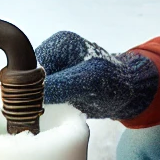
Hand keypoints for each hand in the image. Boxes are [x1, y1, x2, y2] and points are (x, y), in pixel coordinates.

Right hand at [36, 31, 158, 119]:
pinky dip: (42, 106)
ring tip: (43, 116)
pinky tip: (48, 115)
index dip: (26, 87)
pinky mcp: (58, 82)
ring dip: (35, 103)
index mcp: (60, 43)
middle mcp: (54, 52)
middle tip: (37, 114)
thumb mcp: (90, 82)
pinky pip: (40, 95)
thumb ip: (62, 85)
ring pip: (31, 88)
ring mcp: (56, 67)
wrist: (132, 93)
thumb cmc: (117, 83)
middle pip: (27, 77)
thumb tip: (32, 94)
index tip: (32, 107)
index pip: (28, 65)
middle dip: (30, 96)